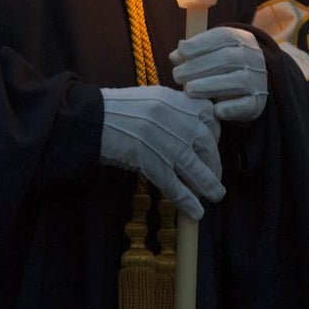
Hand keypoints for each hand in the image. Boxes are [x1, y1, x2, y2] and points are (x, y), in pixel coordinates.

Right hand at [98, 85, 223, 218]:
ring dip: (210, 186)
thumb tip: (193, 126)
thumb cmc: (119, 108)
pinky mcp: (153, 164)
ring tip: (216, 195)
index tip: (211, 147)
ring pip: (197, 169)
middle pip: (208, 147)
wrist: (93, 118)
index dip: (214, 137)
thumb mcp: (154, 97)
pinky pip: (176, 186)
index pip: (211, 120)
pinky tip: (196, 211)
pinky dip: (188, 201)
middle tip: (214, 175)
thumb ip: (176, 108)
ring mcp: (168, 144)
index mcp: (179, 101)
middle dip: (214, 165)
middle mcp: (179, 121)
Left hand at [170, 26, 267, 121]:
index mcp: (241, 39)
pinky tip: (214, 109)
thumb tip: (175, 56)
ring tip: (189, 90)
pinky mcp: (258, 102)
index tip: (181, 53)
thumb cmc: (221, 65)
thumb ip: (192, 52)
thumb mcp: (209, 52)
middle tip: (178, 76)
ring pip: (238, 81)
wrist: (249, 85)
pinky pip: (246, 105)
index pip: (222, 36)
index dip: (200, 44)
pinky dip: (230, 108)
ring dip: (209, 86)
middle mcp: (253, 57)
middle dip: (198, 67)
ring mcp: (258, 79)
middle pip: (227, 59)